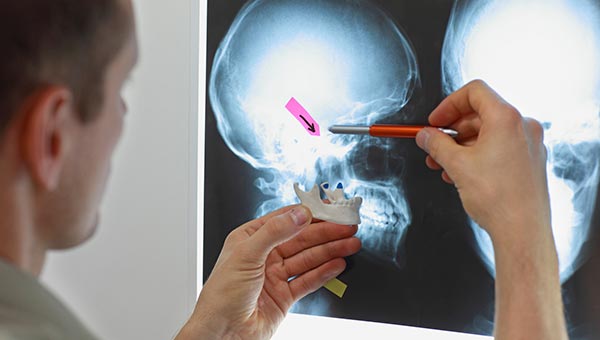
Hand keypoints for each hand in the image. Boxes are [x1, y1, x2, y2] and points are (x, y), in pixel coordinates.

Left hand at [176, 205, 360, 339]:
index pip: (285, 219)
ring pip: (308, 258)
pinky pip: (308, 280)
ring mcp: (275, 275)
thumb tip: (299, 214)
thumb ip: (275, 232)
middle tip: (347, 226)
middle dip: (326, 232)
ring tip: (350, 244)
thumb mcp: (246, 255)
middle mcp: (263, 255)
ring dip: (330, 250)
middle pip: (301, 239)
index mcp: (250, 238)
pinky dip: (325, 272)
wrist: (222, 334)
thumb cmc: (221, 296)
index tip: (330, 208)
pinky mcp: (284, 295)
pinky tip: (338, 264)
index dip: (309, 213)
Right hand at [416, 80, 566, 339]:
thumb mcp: (456, 165)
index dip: (449, 105)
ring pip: (487, 134)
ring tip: (442, 164)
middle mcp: (522, 127)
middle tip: (433, 144)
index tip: (435, 122)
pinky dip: (477, 155)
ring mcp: (528, 144)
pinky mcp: (528, 161)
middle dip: (452, 130)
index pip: (474, 92)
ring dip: (461, 146)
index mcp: (506, 119)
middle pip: (479, 114)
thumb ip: (436, 144)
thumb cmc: (498, 198)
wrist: (521, 231)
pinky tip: (460, 173)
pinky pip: (498, 148)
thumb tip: (425, 135)